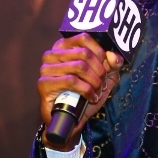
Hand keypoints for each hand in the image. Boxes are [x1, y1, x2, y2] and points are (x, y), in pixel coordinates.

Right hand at [37, 33, 122, 150]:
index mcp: (64, 46)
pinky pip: (72, 81)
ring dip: (94, 81)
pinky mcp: (44, 84)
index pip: (84, 38)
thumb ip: (112, 64)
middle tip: (102, 83)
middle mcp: (52, 54)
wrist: (69, 120)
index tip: (105, 66)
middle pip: (84, 53)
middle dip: (99, 70)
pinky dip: (87, 90)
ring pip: (79, 66)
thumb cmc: (84, 95)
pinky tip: (91, 97)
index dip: (100, 52)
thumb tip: (113, 55)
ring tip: (97, 91)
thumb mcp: (102, 77)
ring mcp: (46, 69)